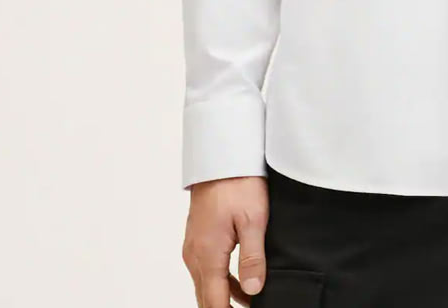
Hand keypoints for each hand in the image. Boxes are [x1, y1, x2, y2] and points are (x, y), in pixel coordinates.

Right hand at [182, 175, 269, 307]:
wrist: (221, 155)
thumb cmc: (237, 182)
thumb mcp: (253, 220)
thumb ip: (253, 258)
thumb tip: (252, 291)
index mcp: (208, 255)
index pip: (214, 303)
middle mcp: (195, 255)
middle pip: (206, 298)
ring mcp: (194, 246)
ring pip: (206, 284)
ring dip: (223, 297)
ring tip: (249, 303)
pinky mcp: (198, 237)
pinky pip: (206, 269)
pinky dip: (221, 281)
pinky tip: (240, 283)